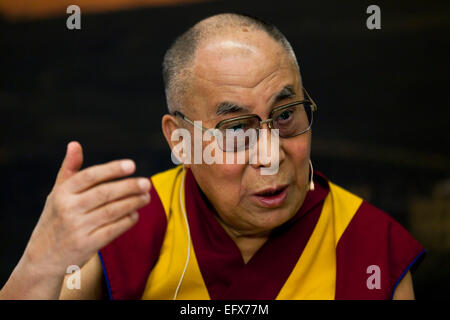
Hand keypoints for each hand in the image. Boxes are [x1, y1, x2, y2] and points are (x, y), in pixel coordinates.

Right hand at [23, 141, 150, 276]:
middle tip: (147, 182)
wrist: (42, 260)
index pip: (90, 176)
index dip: (112, 169)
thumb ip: (69, 170)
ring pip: (112, 211)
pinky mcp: (87, 245)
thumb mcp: (56, 194)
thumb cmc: (54, 220)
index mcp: (62, 194)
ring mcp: (78, 229)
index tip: (132, 165)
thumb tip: (75, 144)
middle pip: (105, 193)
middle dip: (129, 187)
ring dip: (133, 202)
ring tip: (146, 196)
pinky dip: (127, 221)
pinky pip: (113, 230)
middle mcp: (68, 209)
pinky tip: (135, 214)